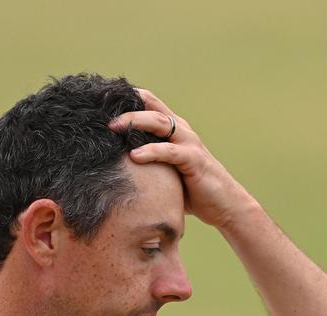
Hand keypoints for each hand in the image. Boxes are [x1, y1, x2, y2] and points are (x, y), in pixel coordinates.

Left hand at [109, 89, 256, 230]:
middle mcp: (181, 131)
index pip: (149, 105)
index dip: (128, 99)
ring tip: (114, 127)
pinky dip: (151, 151)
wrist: (224, 206)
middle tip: (102, 112)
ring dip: (135, 122)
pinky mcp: (194, 160)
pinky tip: (135, 155)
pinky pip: (170, 151)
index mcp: (173, 131)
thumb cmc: (192, 191)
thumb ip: (147, 163)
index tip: (102, 99)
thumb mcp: (164, 172)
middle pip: (152, 108)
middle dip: (126, 107)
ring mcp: (189, 143)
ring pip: (160, 123)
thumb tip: (113, 168)